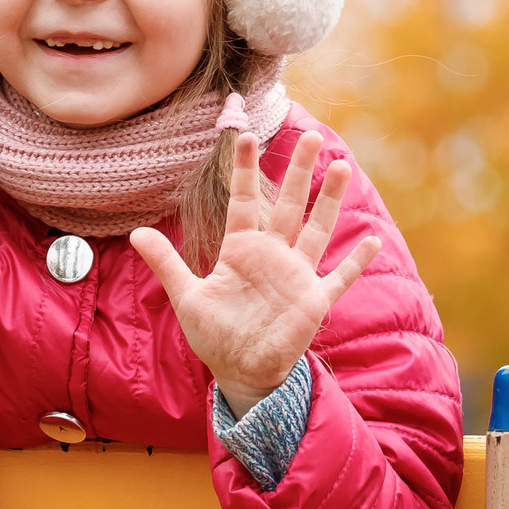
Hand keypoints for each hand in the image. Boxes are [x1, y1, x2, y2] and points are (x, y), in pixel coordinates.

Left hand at [130, 134, 380, 411]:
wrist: (240, 372)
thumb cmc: (214, 334)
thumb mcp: (186, 296)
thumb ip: (166, 263)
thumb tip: (136, 233)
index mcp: (241, 250)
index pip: (244, 201)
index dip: (245, 170)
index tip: (245, 137)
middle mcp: (272, 255)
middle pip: (288, 205)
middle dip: (298, 172)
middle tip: (309, 136)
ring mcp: (296, 276)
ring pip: (317, 229)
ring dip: (330, 201)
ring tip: (342, 166)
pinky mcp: (314, 301)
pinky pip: (339, 278)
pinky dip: (355, 262)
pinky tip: (372, 241)